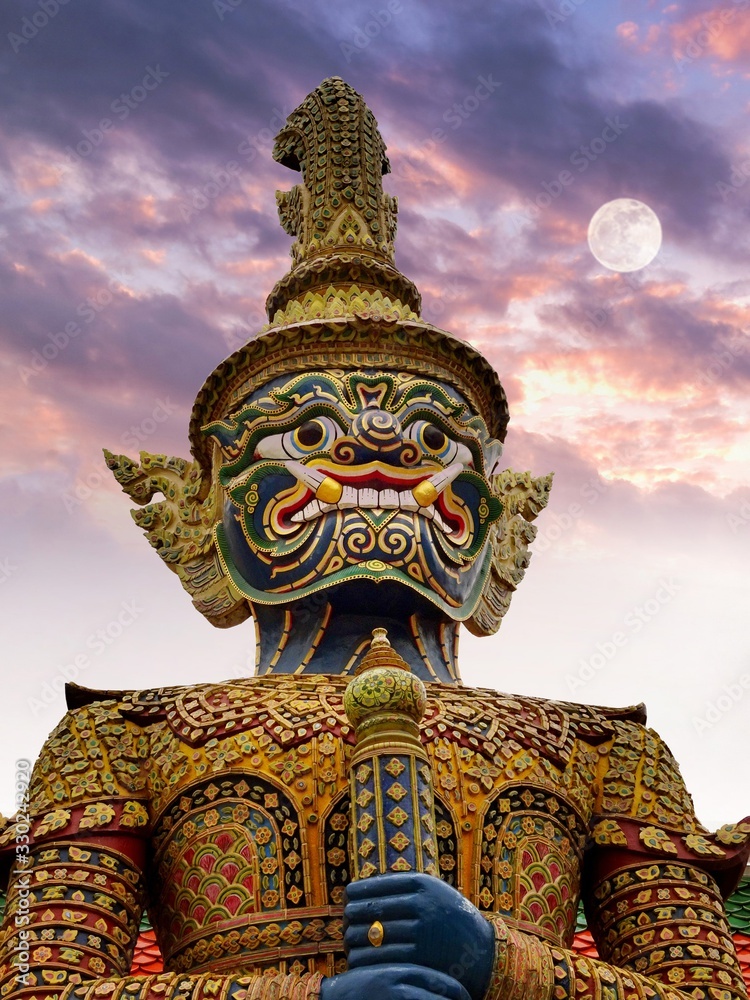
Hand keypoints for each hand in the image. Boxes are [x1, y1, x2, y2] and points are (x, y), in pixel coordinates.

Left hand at [343, 873, 495, 999]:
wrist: (482, 952)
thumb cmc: (449, 918)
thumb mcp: (433, 892)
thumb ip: (405, 888)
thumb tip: (360, 889)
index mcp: (422, 884)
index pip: (375, 885)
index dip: (356, 893)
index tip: (347, 899)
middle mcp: (422, 904)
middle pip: (371, 909)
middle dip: (351, 917)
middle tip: (344, 922)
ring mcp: (422, 931)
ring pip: (372, 935)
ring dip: (354, 939)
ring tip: (348, 940)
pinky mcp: (420, 957)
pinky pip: (381, 958)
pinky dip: (364, 959)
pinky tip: (357, 959)